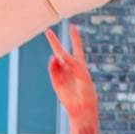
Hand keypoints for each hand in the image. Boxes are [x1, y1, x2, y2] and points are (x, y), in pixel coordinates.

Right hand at [47, 19, 98, 133]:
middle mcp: (69, 67)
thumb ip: (72, 62)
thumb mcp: (82, 74)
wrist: (81, 107)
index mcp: (80, 64)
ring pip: (55, 61)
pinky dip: (52, 64)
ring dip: (56, 57)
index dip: (74, 37)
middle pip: (60, 51)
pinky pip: (52, 70)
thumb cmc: (86, 91)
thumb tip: (59, 55)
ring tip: (57, 56)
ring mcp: (62, 73)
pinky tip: (54, 60)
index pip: (77, 47)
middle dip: (54, 41)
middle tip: (47, 30)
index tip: (73, 26)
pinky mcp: (56, 81)